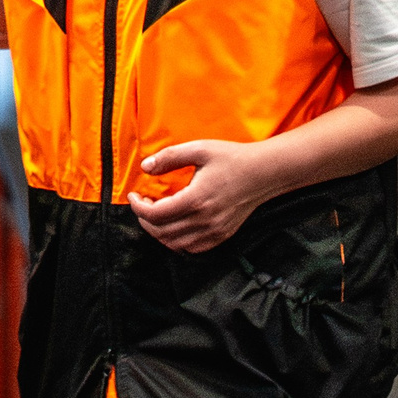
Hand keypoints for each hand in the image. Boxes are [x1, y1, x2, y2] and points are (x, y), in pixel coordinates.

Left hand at [130, 140, 277, 253]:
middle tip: (142, 204)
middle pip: (161, 232)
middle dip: (145, 219)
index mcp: (196, 199)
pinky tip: (175, 225)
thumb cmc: (232, 158)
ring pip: (174, 244)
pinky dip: (176, 241)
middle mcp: (204, 220)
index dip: (138, 207)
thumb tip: (145, 167)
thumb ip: (169, 157)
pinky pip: (191, 248)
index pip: (155, 215)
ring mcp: (214, 231)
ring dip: (159, 232)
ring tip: (156, 215)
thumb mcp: (199, 149)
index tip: (134, 195)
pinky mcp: (221, 236)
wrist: (264, 173)